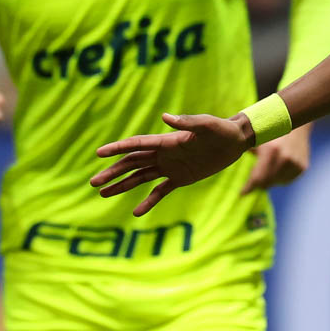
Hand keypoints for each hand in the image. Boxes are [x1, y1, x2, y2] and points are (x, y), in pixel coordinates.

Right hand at [90, 113, 249, 216]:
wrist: (236, 141)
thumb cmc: (222, 129)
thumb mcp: (207, 125)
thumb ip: (187, 122)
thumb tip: (165, 118)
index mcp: (167, 141)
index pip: (137, 145)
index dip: (118, 148)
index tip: (99, 153)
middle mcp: (164, 154)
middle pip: (132, 163)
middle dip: (112, 172)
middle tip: (93, 182)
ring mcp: (170, 166)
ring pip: (140, 177)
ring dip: (122, 185)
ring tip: (102, 194)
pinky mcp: (181, 178)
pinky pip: (160, 191)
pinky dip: (148, 201)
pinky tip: (136, 212)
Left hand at [241, 123, 311, 193]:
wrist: (297, 125)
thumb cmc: (272, 130)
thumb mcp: (257, 137)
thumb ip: (244, 148)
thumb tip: (224, 156)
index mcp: (271, 151)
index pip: (258, 178)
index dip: (248, 188)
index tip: (241, 193)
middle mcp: (285, 159)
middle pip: (266, 183)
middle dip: (257, 183)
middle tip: (251, 182)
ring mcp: (295, 164)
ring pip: (276, 182)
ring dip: (269, 179)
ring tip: (268, 166)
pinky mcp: (302, 167)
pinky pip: (286, 180)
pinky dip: (280, 177)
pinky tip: (279, 166)